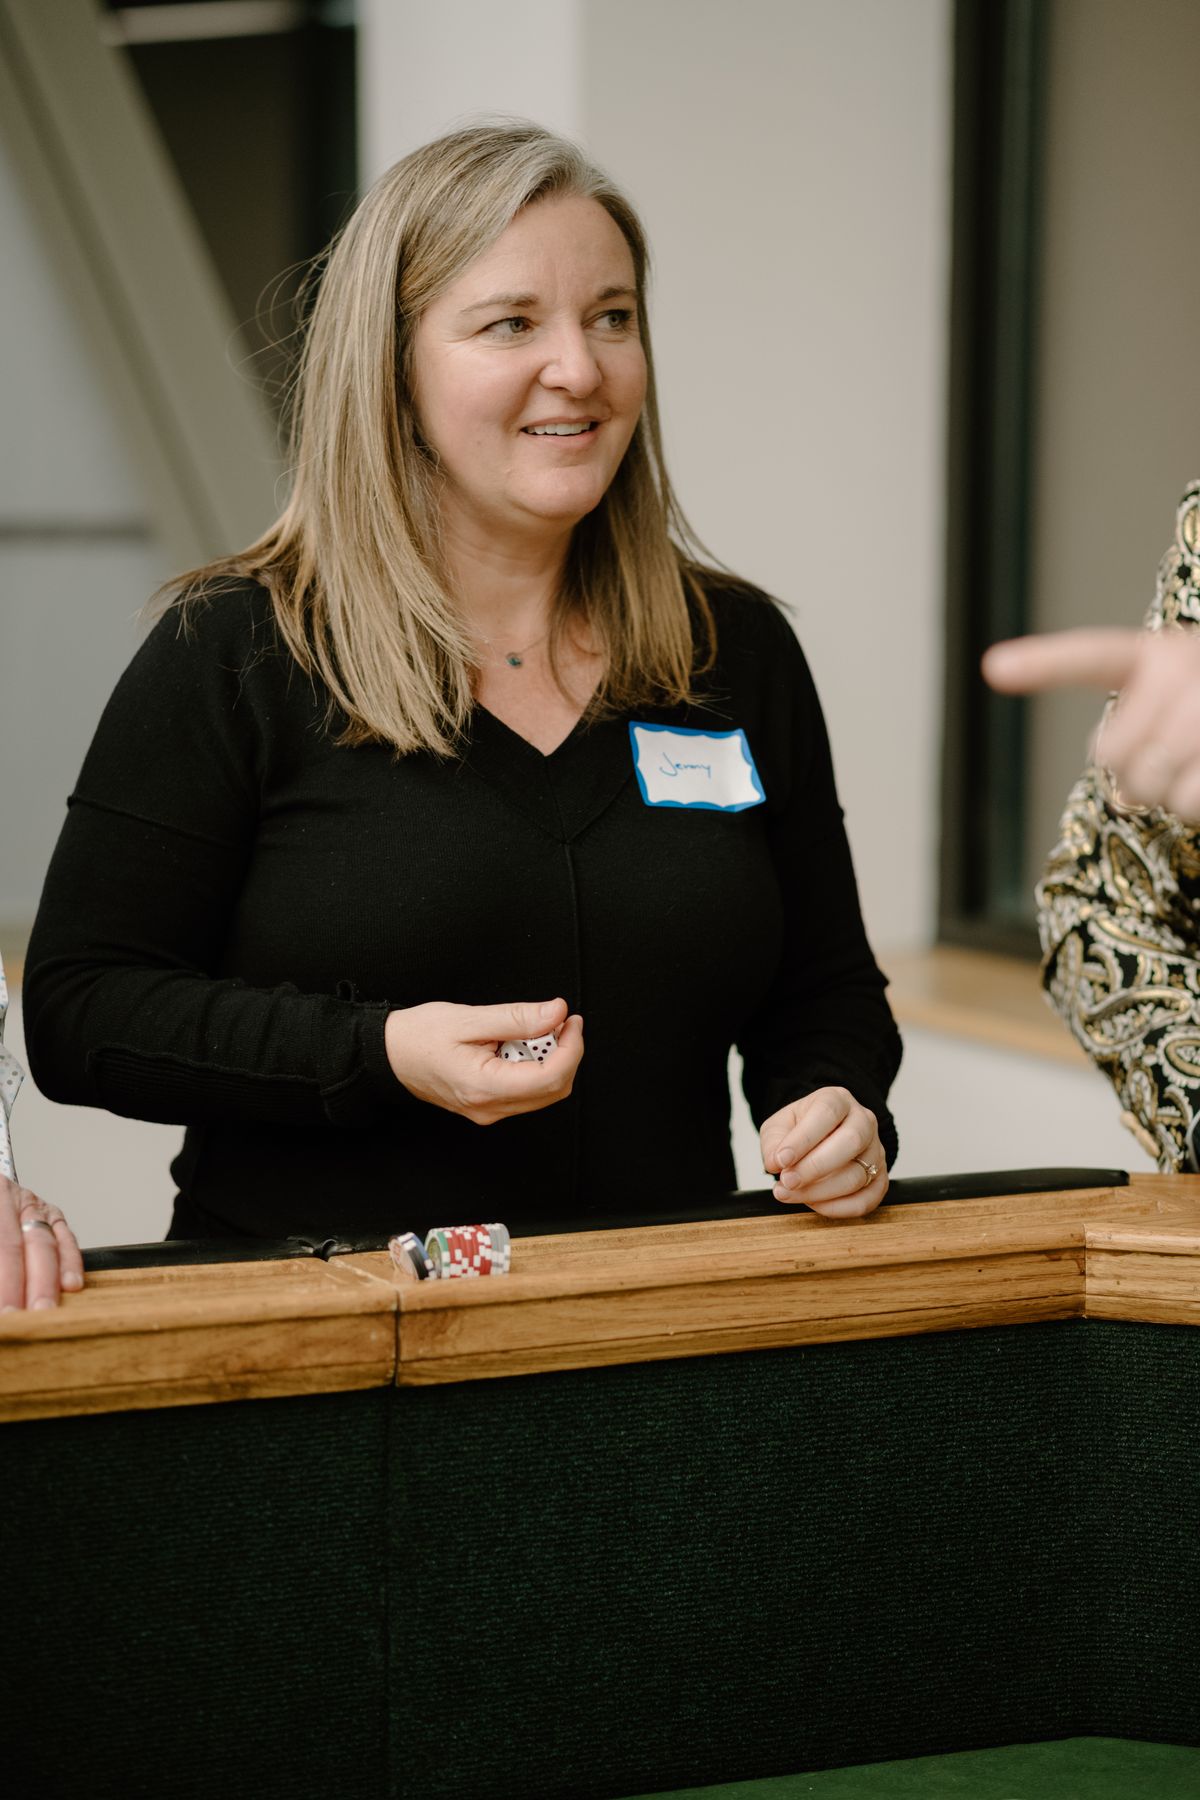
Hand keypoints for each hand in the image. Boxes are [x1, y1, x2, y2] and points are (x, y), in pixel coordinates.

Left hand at [0, 1175, 83, 1310]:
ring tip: (45, 1310)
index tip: (4, 1310)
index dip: (6, 1279)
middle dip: (27, 1285)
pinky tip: (70, 1285)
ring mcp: (36, 1208)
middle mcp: (15, 1199)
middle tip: (24, 1316)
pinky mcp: (53, 1217)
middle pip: (26, 1245)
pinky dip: (70, 1263)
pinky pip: (67, 1240)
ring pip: (49, 1244)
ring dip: (48, 1281)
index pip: (2, 1243)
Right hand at [384, 997, 582, 1124]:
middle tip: (559, 1021)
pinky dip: (534, 1068)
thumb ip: (517, 1017)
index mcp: (484, 1086)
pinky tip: (518, 1046)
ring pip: (544, 1094)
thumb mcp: (469, 1017)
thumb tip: (557, 1013)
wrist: (389, 1055)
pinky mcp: (487, 1106)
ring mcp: (489, 1111)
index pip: (551, 1078)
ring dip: (551, 1060)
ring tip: (531, 1031)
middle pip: (555, 1089)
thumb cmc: (419, 1036)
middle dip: (566, 1053)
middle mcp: (489, 1107)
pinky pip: (526, 1093)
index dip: (572, 1047)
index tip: (570, 1020)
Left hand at [761, 1087, 887, 1217]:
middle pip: (851, 1142)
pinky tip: (814, 1204)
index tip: (781, 1160)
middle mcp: (863, 1121)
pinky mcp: (880, 1178)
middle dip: (814, 1168)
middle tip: (787, 1182)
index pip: (826, 1113)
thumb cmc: (800, 1129)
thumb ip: (774, 1142)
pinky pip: (866, 1200)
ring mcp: (876, 1150)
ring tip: (790, 1194)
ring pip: (857, 1175)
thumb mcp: (779, 1126)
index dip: (803, 1139)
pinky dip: (838, 1208)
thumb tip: (776, 1163)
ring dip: (820, 1192)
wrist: (821, 1137)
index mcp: (838, 1100)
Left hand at [982, 627, 1199, 819]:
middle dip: (1133, 779)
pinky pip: (1191, 801)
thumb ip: (1127, 739)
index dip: (1043, 663)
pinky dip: (1196, 807)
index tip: (994, 667)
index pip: (1092, 657)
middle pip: (1115, 757)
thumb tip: (1125, 794)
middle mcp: (1185, 668)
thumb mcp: (1167, 705)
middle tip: (1168, 761)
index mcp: (1158, 654)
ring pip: (1154, 788)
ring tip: (1198, 766)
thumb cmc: (1199, 715)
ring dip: (1172, 797)